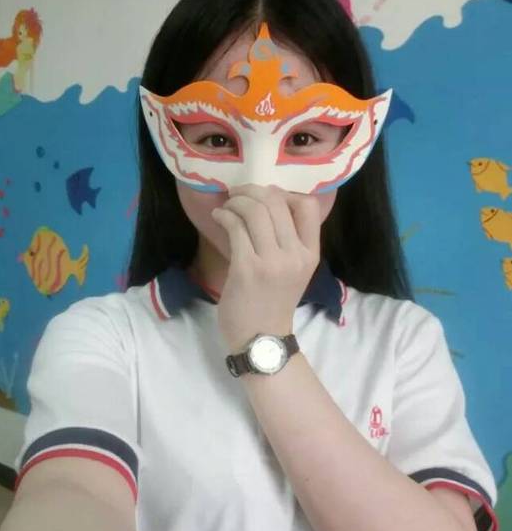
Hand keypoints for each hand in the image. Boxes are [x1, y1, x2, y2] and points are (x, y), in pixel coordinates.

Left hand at [211, 184, 321, 353]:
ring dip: (236, 201)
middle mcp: (295, 255)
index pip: (309, 206)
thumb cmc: (273, 303)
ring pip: (255, 211)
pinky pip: (235, 227)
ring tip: (226, 206)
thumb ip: (288, 241)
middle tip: (237, 194)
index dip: (285, 192)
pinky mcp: (247, 268)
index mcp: (310, 253)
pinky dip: (224, 216)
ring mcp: (272, 262)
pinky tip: (219, 217)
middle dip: (252, 191)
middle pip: (276, 202)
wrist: (261, 339)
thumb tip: (264, 204)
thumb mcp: (294, 271)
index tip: (265, 196)